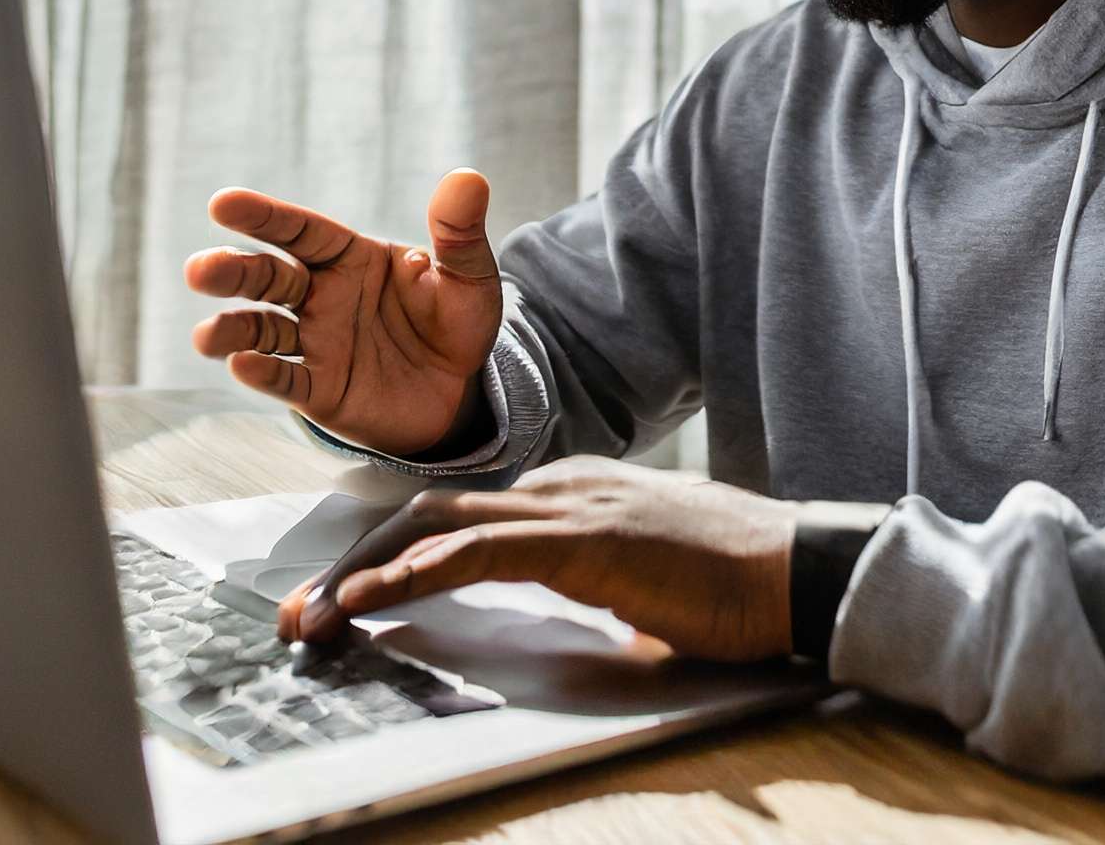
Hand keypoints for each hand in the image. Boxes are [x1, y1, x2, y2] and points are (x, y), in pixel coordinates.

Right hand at [184, 170, 504, 457]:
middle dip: (233, 272)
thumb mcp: (467, 277)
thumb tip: (468, 179)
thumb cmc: (457, 323)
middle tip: (200, 270)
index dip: (264, 217)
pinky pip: (288, 381)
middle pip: (268, 277)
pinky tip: (243, 366)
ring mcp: (317, 344)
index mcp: (349, 258)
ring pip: (262, 332)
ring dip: (232, 331)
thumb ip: (459, 233)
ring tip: (205, 336)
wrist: (463, 392)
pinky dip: (265, 374)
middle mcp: (322, 296)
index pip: (300, 231)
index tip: (222, 203)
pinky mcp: (322, 391)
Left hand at [278, 457, 797, 662]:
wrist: (802, 570)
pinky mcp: (583, 541)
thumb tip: (607, 612)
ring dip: (364, 575)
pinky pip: (476, 553)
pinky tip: (374, 602)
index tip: (344, 599)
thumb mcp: (651, 579)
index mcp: (574, 493)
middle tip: (302, 612)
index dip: (391, 554)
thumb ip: (611, 581)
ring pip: (436, 526)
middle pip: (428, 512)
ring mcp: (572, 507)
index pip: (458, 514)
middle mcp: (561, 486)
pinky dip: (415, 576)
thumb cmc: (739, 584)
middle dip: (355, 563)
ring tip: (314, 616)